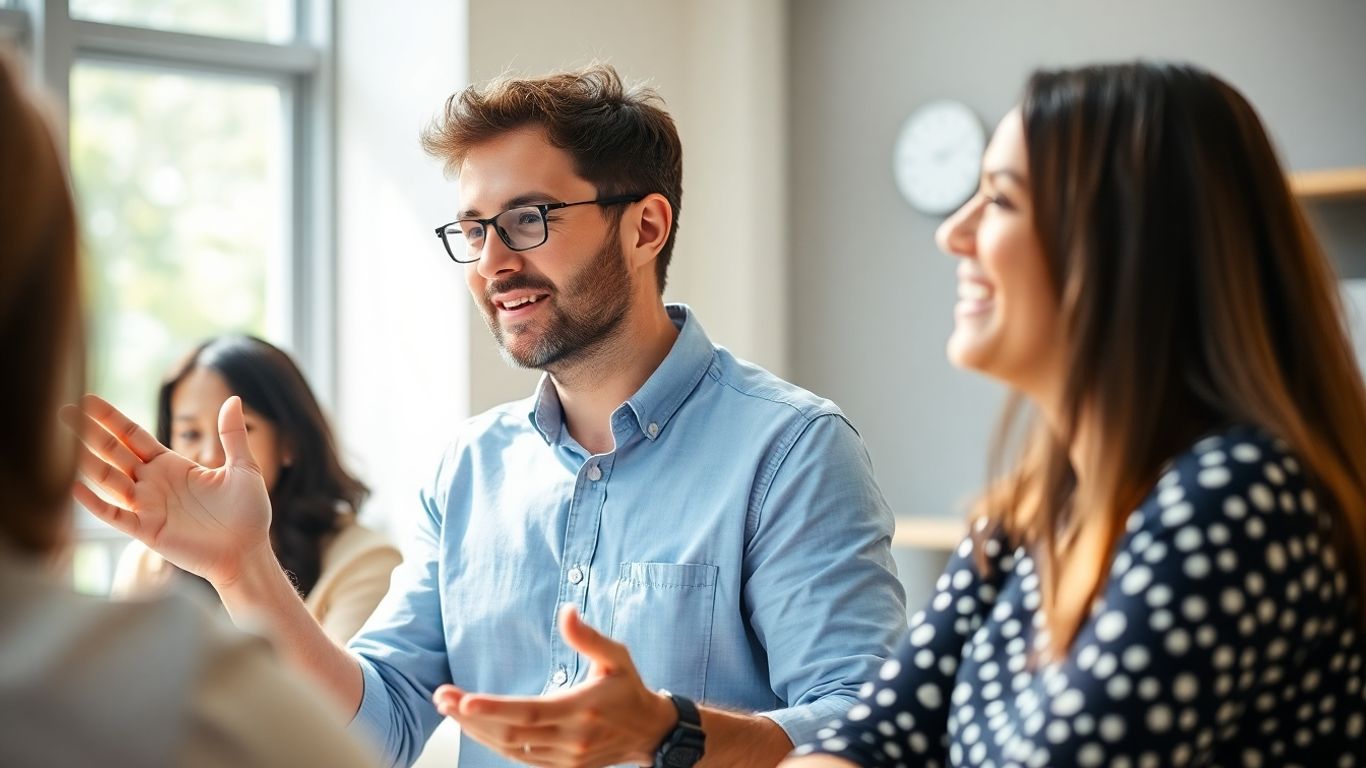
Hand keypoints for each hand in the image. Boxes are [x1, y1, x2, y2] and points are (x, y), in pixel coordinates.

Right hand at [64, 394, 273, 587]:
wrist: (248, 553)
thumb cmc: (248, 513)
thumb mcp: (243, 468)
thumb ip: (233, 435)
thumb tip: (233, 398)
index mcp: (172, 464)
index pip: (134, 435)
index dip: (111, 418)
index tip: (89, 398)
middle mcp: (153, 483)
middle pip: (114, 452)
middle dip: (89, 432)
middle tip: (63, 410)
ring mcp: (147, 506)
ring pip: (110, 479)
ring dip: (88, 462)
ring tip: (63, 443)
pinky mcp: (147, 530)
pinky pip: (115, 514)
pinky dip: (95, 502)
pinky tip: (75, 487)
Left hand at [433, 605, 677, 766]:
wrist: (651, 733)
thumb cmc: (629, 689)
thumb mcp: (616, 657)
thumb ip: (589, 637)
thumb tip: (566, 612)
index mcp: (582, 709)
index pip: (530, 712)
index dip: (494, 709)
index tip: (464, 700)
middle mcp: (571, 738)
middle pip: (511, 733)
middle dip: (471, 717)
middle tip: (442, 697)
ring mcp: (565, 758)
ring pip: (510, 750)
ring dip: (476, 731)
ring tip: (450, 709)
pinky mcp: (562, 767)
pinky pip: (520, 759)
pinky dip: (493, 744)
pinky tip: (475, 727)